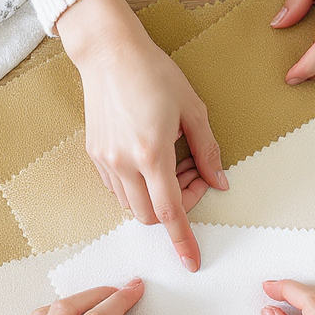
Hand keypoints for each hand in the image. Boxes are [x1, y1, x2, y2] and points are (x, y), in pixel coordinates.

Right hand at [58, 0, 226, 271]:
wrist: (108, 52)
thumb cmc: (152, 72)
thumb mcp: (192, 108)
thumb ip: (207, 150)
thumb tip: (219, 181)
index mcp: (152, 153)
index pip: (170, 212)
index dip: (183, 240)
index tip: (192, 261)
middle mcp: (124, 163)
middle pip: (150, 216)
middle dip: (177, 208)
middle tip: (194, 176)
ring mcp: (105, 161)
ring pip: (132, 205)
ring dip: (157, 196)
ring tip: (173, 160)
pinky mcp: (95, 155)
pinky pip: (118, 189)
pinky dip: (139, 186)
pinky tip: (151, 158)